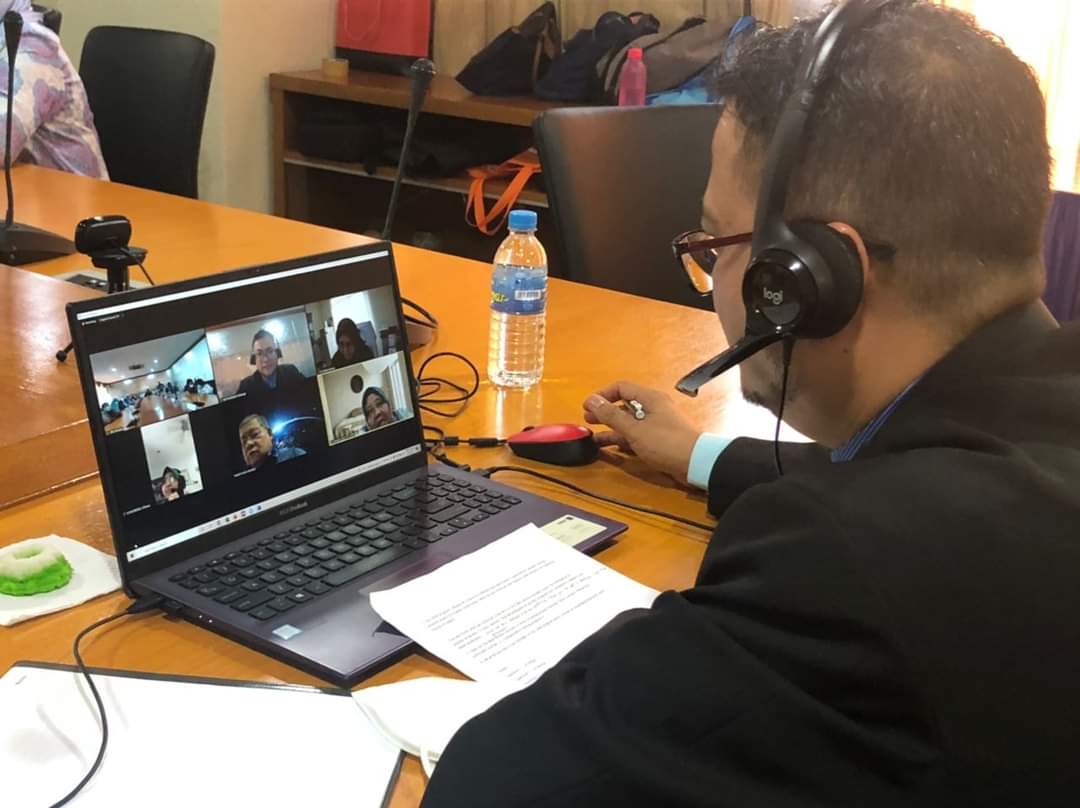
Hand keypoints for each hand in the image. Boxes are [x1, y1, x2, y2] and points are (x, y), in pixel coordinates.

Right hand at [583, 381, 700, 483]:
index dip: (602, 395)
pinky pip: (637, 435)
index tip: (588, 407)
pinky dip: (624, 439)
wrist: (696, 463)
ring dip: (612, 429)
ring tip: (595, 438)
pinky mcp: (659, 440)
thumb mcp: (634, 429)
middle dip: (605, 413)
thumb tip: (591, 400)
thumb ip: (611, 415)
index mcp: (649, 399)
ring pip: (630, 423)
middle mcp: (653, 408)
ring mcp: (657, 424)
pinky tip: (613, 448)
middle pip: (624, 405)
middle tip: (588, 421)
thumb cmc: (666, 443)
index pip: (621, 388)